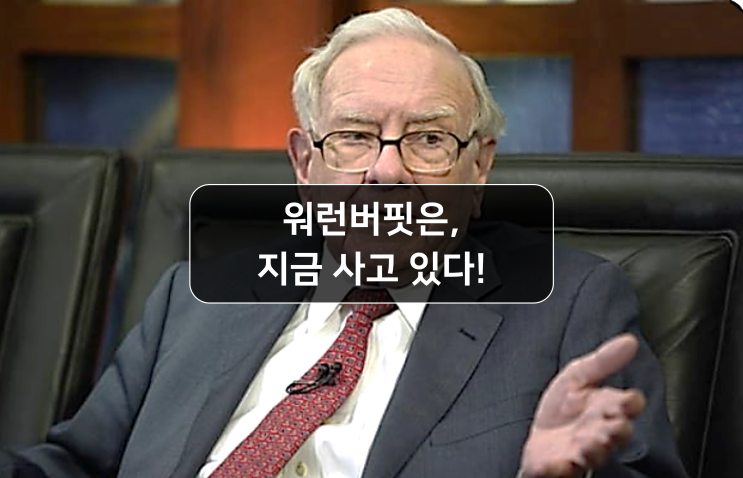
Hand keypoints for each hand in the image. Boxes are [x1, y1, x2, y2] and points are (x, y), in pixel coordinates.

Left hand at [520, 334, 645, 477]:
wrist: (540, 439)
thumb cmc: (564, 409)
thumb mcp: (578, 376)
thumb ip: (603, 361)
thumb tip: (630, 340)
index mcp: (606, 409)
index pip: (626, 406)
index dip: (629, 404)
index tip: (630, 400)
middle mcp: (598, 433)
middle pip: (616, 434)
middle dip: (617, 431)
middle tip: (616, 426)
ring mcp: (580, 452)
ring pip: (594, 454)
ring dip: (593, 450)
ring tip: (587, 444)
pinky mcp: (559, 467)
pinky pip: (561, 471)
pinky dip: (559, 469)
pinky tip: (557, 463)